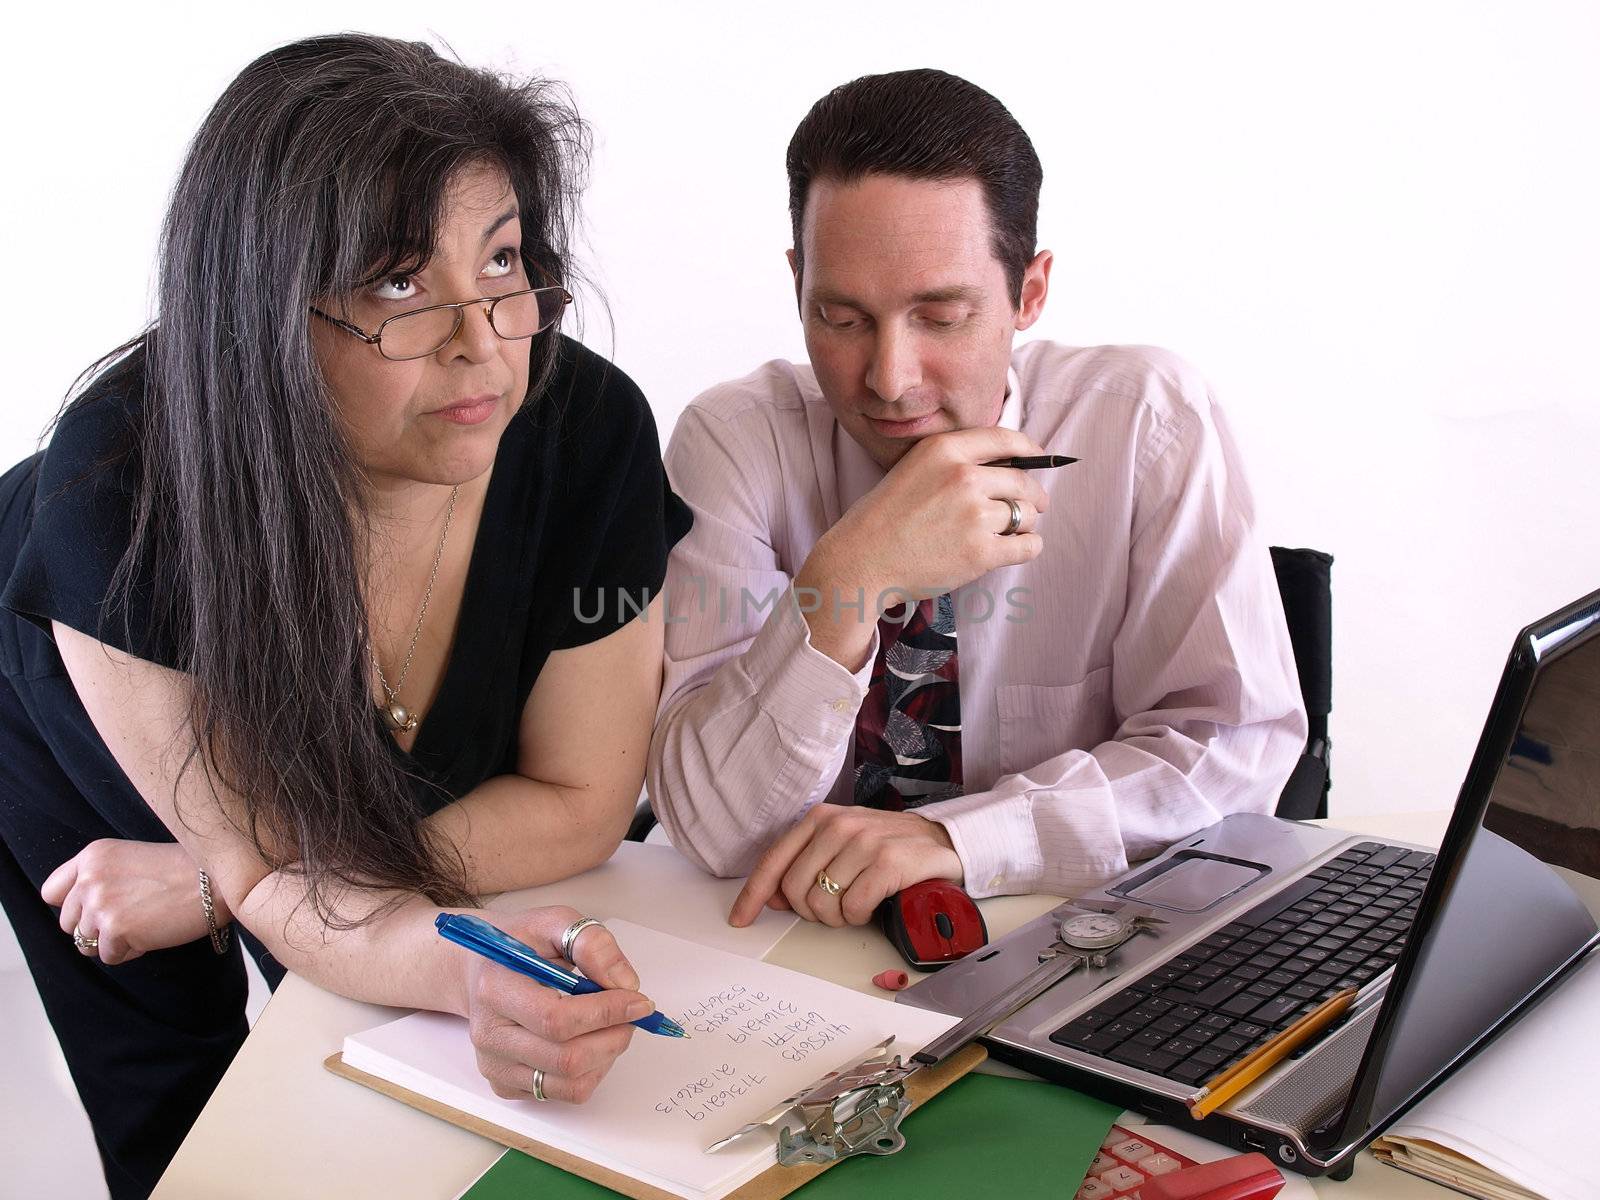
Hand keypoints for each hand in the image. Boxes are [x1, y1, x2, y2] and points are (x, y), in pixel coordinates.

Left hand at [41, 839, 218, 964]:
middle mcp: (90, 878)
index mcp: (92, 856)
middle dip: (95, 928)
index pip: (52, 892)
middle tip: (131, 917)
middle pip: (68, 923)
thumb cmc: (183, 870)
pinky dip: (131, 952)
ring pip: (86, 944)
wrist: (215, 881)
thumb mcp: (130, 858)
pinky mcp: (115, 929)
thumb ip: (100, 877)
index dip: (73, 906)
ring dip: (113, 941)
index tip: (96, 908)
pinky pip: (109, 957)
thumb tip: (80, 911)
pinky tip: (152, 933)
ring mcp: (100, 905)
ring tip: (144, 923)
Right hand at [462, 906, 654, 1103]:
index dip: (606, 1013)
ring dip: (607, 1056)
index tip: (638, 1001)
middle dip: (614, 1037)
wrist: (482, 968)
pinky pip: (563, 1093)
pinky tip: (589, 1041)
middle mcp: (489, 1034)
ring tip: (612, 1026)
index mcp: (495, 989)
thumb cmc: (520, 944)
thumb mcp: (555, 922)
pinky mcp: (506, 1084)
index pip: (556, 1019)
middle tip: (633, 1015)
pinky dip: (590, 1072)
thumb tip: (624, 982)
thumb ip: (592, 943)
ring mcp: (495, 1065)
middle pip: (566, 1058)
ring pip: (570, 1083)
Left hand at [728, 805, 962, 927]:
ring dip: (838, 917)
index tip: (740, 919)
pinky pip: (853, 908)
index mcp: (820, 818)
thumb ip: (806, 865)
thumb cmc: (888, 847)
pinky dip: (859, 917)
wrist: (942, 840)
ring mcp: (863, 842)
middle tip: (835, 910)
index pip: (774, 860)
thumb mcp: (842, 846)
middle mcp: (838, 825)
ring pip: (822, 903)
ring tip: (857, 905)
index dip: (752, 894)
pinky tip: (872, 906)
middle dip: (810, 912)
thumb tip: (771, 896)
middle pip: (795, 890)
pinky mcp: (887, 862)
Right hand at [796, 426, 1050, 668]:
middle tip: (1033, 507)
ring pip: (1027, 514)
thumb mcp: (914, 469)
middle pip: (1023, 480)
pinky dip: (1027, 547)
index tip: (1038, 459)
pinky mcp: (981, 551)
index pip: (1006, 438)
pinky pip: (1028, 545)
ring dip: (1024, 524)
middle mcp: (964, 476)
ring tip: (1010, 533)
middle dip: (1033, 495)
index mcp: (945, 449)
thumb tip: (1007, 464)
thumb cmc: (883, 518)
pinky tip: (1015, 549)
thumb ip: (955, 462)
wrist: (861, 561)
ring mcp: (974, 514)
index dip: (1030, 449)